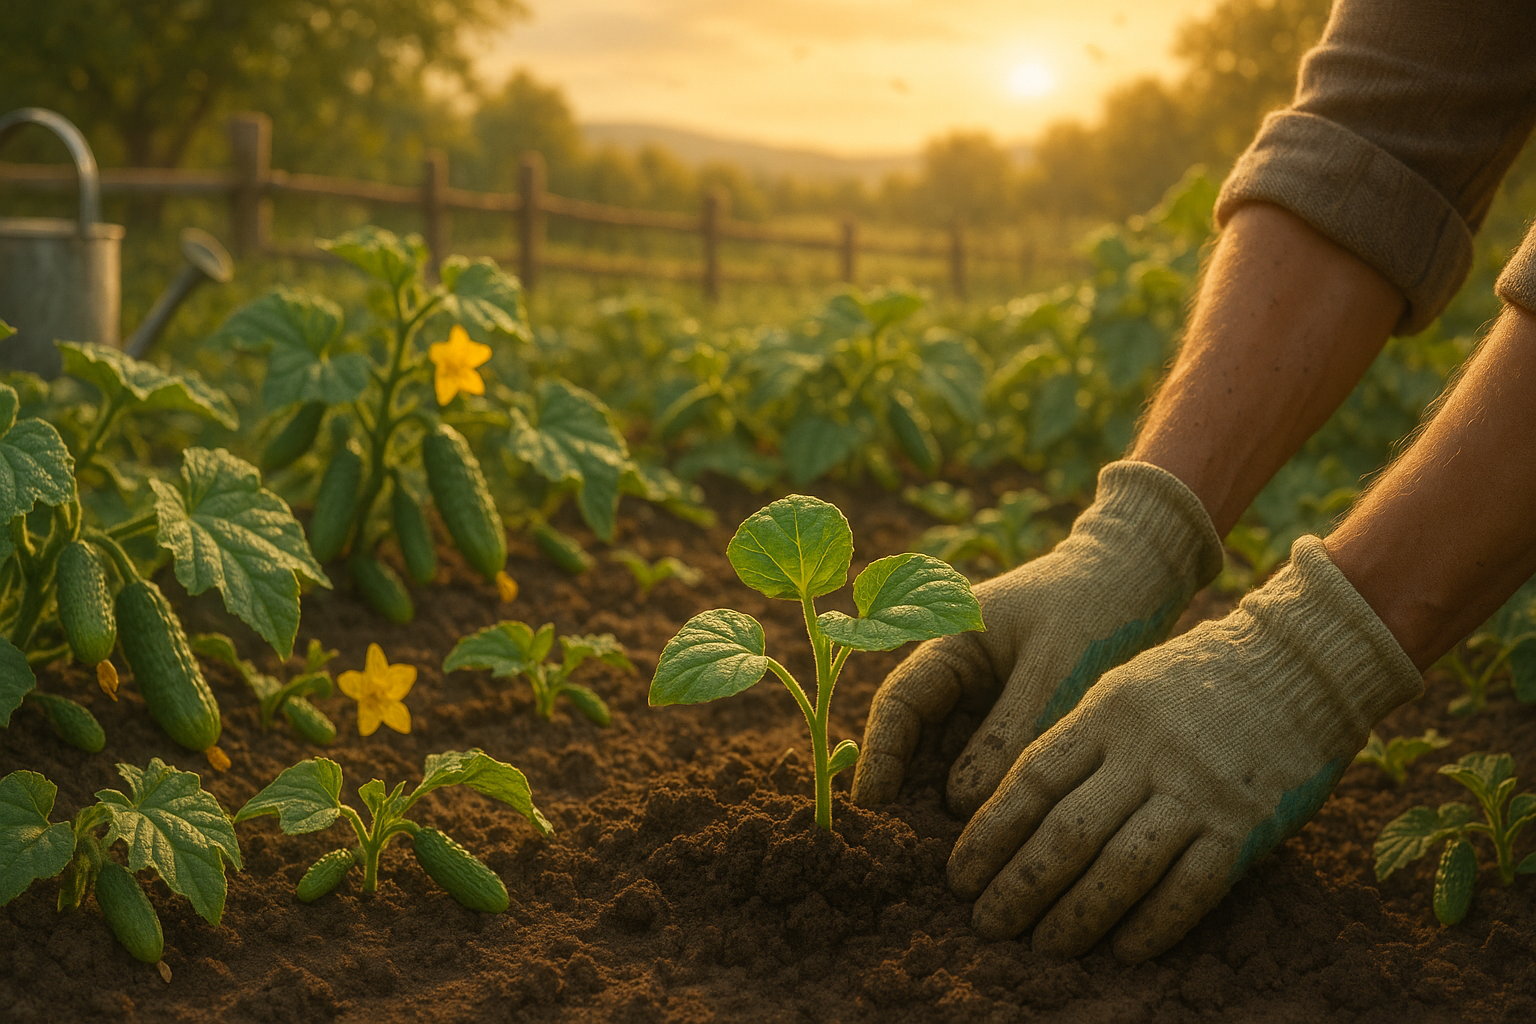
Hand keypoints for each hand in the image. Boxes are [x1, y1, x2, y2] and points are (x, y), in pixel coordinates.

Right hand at [851, 461, 1221, 814]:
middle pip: (919, 740)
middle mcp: (959, 674)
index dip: (880, 754)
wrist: (1142, 579)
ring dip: (949, 802)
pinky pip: (991, 765)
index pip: (900, 702)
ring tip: (950, 855)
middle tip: (908, 848)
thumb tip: (959, 806)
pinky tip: (996, 837)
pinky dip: (988, 798)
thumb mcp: (1056, 671)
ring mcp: (986, 700)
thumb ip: (1010, 734)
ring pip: (953, 759)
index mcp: (950, 641)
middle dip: (911, 791)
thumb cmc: (1097, 610)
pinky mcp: (1016, 723)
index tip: (871, 805)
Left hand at [947, 536, 1421, 960]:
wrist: (1302, 661)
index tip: (959, 875)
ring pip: (1122, 866)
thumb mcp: (1126, 686)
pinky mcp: (1247, 824)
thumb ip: (1079, 738)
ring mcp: (1198, 789)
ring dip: (1077, 914)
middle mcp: (1147, 752)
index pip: (1031, 781)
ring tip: (1046, 945)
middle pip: (1066, 831)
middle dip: (1019, 885)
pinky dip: (1154, 923)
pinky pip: (1192, 887)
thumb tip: (1017, 802)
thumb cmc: (1199, 678)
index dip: (990, 834)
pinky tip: (1125, 948)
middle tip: (986, 924)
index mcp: (1107, 712)